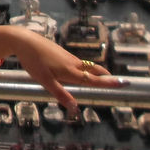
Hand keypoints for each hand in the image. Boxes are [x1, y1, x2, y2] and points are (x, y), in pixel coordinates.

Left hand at [0, 26, 124, 115]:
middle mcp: (74, 64)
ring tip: (104, 79)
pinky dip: (85, 69)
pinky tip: (82, 72)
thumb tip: (74, 108)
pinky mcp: (62, 53)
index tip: (124, 83)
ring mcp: (68, 57)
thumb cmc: (34, 61)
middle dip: (106, 77)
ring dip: (97, 73)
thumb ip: (60, 94)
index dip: (109, 83)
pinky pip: (78, 63)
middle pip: (94, 71)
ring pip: (86, 66)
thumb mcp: (45, 81)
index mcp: (71, 71)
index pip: (94, 80)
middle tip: (118, 82)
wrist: (25, 40)